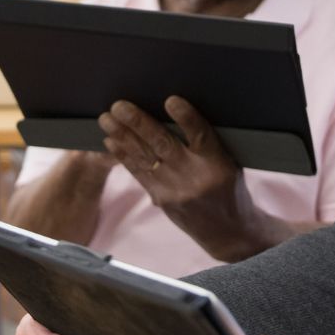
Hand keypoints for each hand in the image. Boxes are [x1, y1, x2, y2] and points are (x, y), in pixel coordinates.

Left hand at [100, 97, 273, 259]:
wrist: (226, 234)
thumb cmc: (228, 189)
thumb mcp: (227, 163)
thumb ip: (206, 143)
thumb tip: (173, 111)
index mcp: (217, 163)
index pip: (201, 135)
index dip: (186, 117)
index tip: (171, 100)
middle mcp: (194, 177)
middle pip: (164, 145)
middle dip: (139, 123)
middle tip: (119, 106)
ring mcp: (175, 190)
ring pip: (145, 158)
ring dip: (122, 136)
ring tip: (106, 119)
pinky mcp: (161, 200)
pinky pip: (139, 174)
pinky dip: (123, 156)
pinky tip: (110, 141)